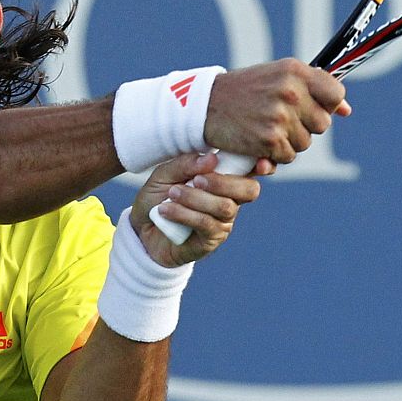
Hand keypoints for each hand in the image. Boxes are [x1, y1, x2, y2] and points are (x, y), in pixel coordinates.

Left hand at [132, 154, 259, 264]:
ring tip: (172, 194)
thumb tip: (212, 160)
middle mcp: (230, 199)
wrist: (141, 230)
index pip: (251, 169)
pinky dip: (184, 214)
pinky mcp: (211, 240)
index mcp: (224, 178)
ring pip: (225, 207)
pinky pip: (206, 224)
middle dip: (224, 182)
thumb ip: (186, 164)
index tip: (260, 162)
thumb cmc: (157, 197)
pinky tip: (165, 210)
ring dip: (195, 198)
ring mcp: (223, 221)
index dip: (261, 165)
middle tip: (197, 180)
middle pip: (249, 190)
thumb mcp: (164, 174)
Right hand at [204, 59, 349, 169]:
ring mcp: (280, 117)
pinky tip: (259, 141)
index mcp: (294, 71)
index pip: (336, 94)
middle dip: (306, 126)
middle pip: (322, 124)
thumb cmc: (246, 90)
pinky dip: (275, 155)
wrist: (206, 106)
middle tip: (281, 118)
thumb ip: (313, 88)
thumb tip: (347, 110)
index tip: (314, 107)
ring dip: (289, 141)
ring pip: (305, 143)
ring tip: (266, 127)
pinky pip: (287, 157)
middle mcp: (291, 92)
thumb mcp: (278, 77)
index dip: (329, 105)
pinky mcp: (269, 140)